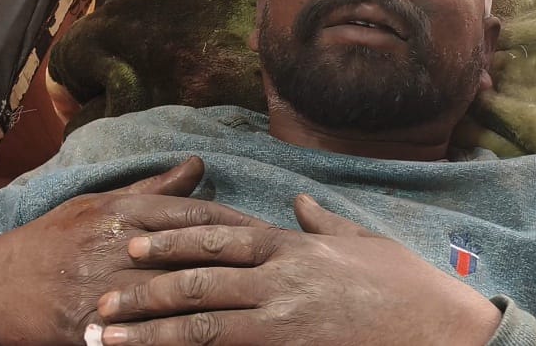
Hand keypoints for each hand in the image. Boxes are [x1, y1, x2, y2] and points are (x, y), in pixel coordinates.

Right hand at [0, 157, 271, 345]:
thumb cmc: (52, 241)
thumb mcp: (99, 204)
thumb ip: (154, 190)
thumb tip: (199, 164)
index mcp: (122, 213)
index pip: (196, 217)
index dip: (241, 226)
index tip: (278, 235)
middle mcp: (114, 247)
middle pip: (193, 255)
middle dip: (241, 265)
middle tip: (286, 273)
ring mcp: (99, 289)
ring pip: (171, 298)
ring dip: (217, 307)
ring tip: (261, 314)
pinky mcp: (83, 330)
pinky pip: (137, 337)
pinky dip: (172, 339)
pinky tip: (205, 342)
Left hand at [95, 195, 501, 345]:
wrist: (438, 328)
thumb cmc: (404, 283)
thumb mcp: (363, 241)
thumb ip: (323, 223)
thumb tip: (298, 202)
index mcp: (292, 247)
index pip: (218, 234)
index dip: (170, 237)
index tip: (131, 240)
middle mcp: (281, 278)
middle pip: (197, 280)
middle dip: (142, 289)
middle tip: (97, 298)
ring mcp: (284, 318)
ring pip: (202, 324)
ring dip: (148, 332)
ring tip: (106, 337)